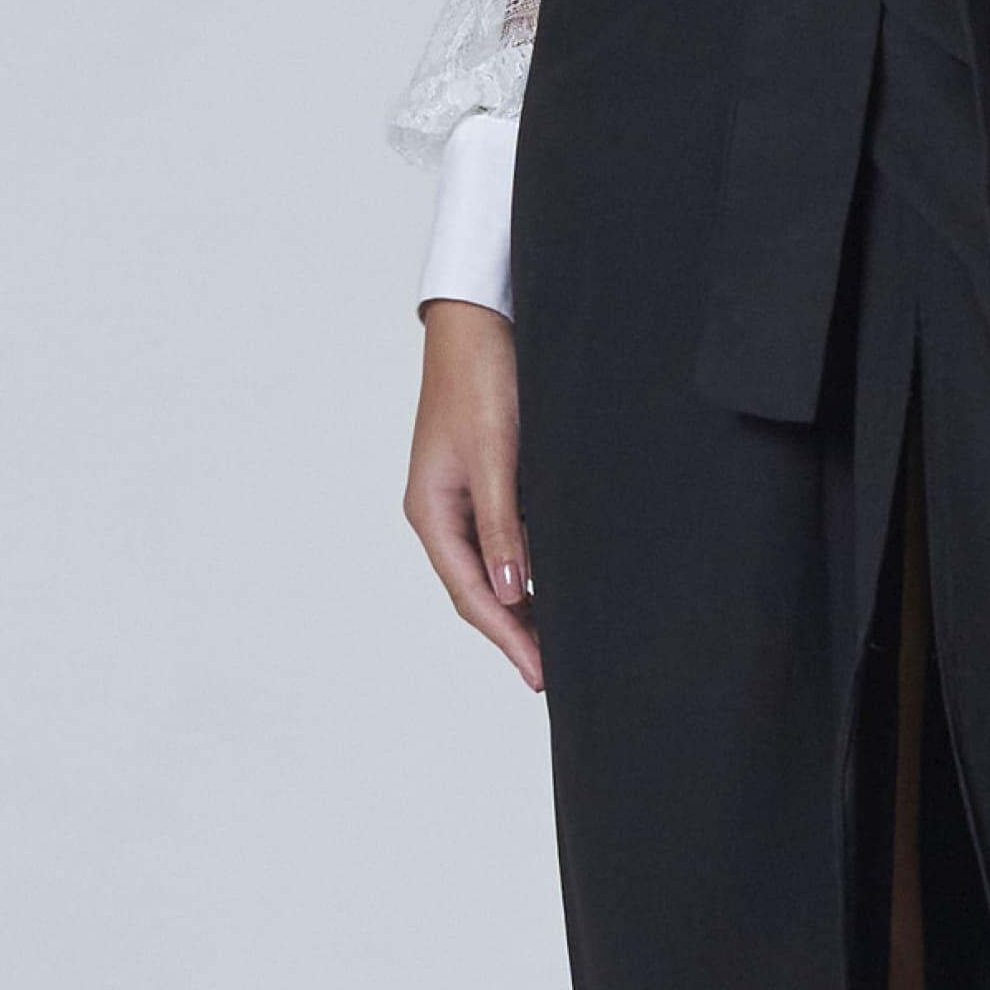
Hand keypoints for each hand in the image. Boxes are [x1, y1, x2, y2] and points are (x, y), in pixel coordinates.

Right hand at [404, 299, 540, 691]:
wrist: (480, 317)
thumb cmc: (480, 378)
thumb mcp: (495, 455)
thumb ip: (504, 526)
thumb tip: (514, 593)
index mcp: (431, 510)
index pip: (471, 592)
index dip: (506, 636)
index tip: (539, 671)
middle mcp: (443, 509)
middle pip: (478, 586)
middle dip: (513, 628)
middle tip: (553, 667)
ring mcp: (464, 493)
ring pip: (492, 563)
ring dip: (521, 599)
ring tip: (558, 636)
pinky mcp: (488, 474)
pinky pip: (505, 534)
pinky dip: (527, 561)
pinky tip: (553, 576)